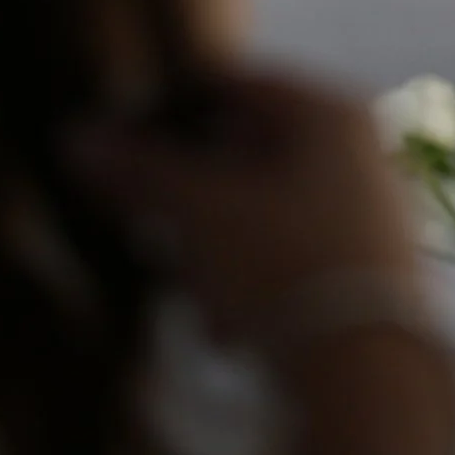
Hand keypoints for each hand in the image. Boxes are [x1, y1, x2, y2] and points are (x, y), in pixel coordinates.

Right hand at [68, 67, 425, 342]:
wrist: (370, 368)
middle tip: (153, 230)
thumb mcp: (201, 212)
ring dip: (218, 256)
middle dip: (194, 201)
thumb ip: (142, 172)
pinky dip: (254, 285)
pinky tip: (228, 327)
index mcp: (331, 112)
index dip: (174, 112)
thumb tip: (81, 137)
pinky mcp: (372, 268)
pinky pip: (294, 258)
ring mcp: (374, 209)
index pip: (236, 86)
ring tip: (199, 295)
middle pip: (250, 155)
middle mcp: (364, 149)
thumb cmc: (288, 264)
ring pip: (267, 214)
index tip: (125, 144)